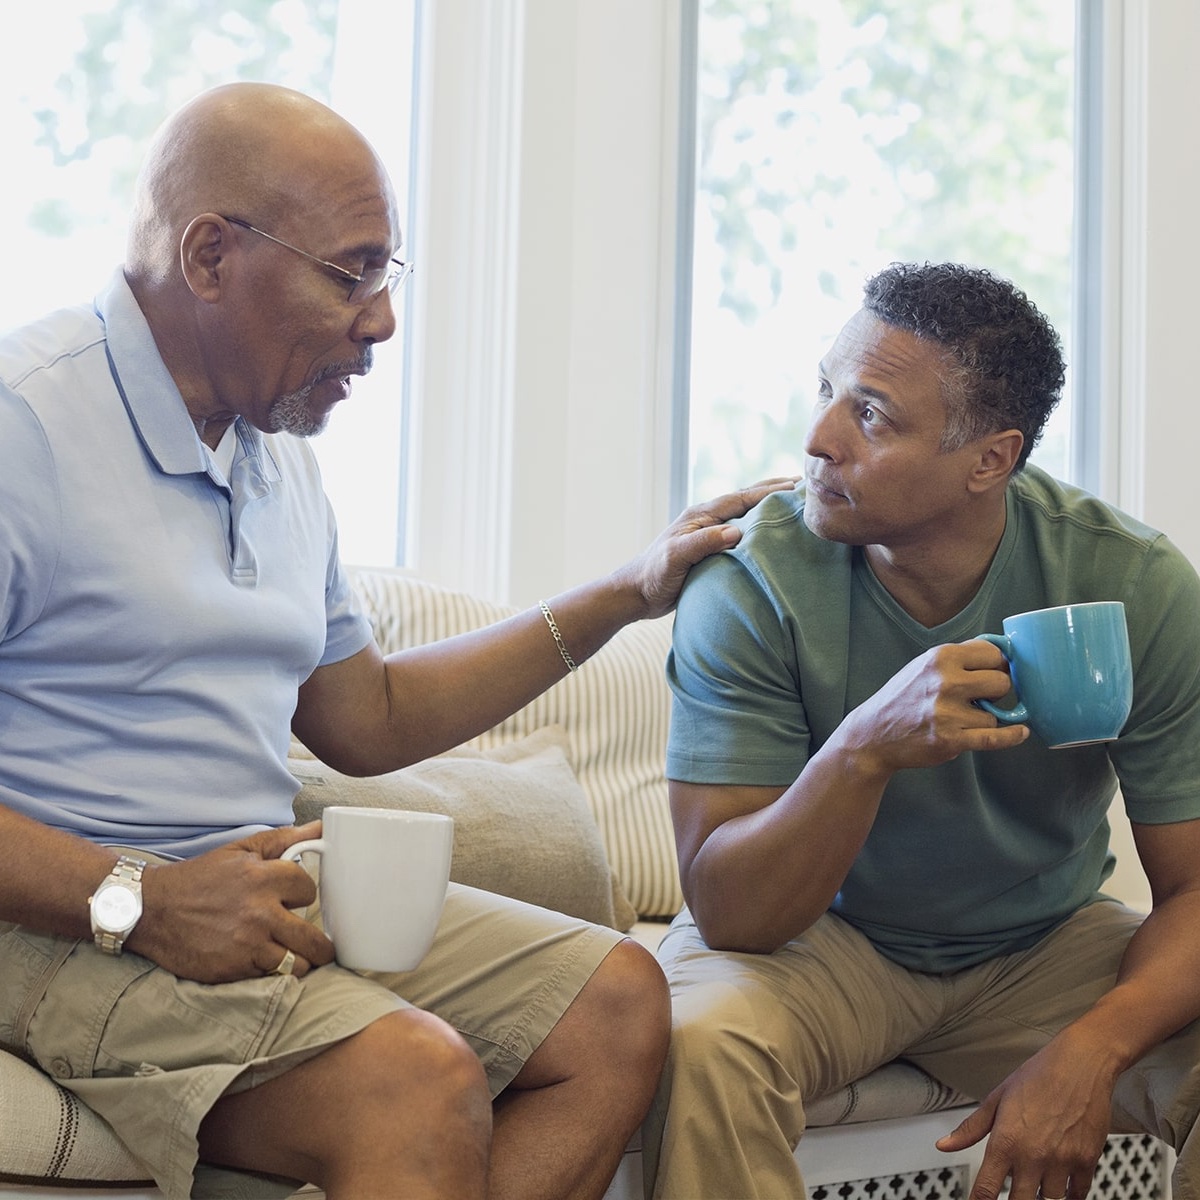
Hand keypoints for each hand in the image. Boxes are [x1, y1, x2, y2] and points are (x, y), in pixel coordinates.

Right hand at [129, 823, 334, 982]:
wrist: (151, 910)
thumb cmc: (199, 878)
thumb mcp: (240, 850)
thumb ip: (284, 839)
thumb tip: (322, 829)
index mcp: (262, 878)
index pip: (310, 890)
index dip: (304, 894)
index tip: (296, 898)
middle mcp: (258, 913)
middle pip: (313, 938)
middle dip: (320, 942)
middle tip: (318, 943)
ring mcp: (246, 945)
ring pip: (297, 964)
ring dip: (300, 960)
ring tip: (295, 955)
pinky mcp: (232, 970)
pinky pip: (269, 977)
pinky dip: (273, 972)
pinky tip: (267, 961)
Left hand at [617, 478, 797, 617]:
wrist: (637, 594)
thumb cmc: (654, 575)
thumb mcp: (676, 557)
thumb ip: (703, 543)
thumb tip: (736, 532)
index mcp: (700, 515)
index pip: (741, 498)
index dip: (769, 492)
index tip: (796, 485)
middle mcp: (706, 520)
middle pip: (746, 499)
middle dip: (773, 490)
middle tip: (803, 484)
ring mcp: (708, 534)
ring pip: (744, 514)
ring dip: (768, 507)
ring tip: (793, 502)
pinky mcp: (710, 551)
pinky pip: (741, 534)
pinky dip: (758, 528)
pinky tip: (772, 534)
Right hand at [838, 639, 1028, 779]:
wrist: (874, 733)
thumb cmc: (903, 697)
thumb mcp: (925, 665)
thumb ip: (960, 656)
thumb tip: (1002, 650)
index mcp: (941, 657)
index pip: (995, 654)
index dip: (998, 665)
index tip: (995, 673)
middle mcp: (946, 681)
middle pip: (1003, 682)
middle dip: (997, 692)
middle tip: (982, 698)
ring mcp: (948, 712)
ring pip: (996, 714)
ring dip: (985, 718)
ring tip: (962, 718)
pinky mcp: (951, 740)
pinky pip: (995, 737)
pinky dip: (1010, 736)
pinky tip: (1020, 732)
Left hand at [937, 1034, 1116, 1199]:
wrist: (1080, 1064)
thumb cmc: (1036, 1077)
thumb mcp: (996, 1099)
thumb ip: (970, 1129)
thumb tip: (944, 1145)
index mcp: (1006, 1141)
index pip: (986, 1189)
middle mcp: (1033, 1156)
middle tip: (1011, 1192)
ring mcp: (1062, 1161)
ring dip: (1041, 1198)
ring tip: (1035, 1186)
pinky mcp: (1087, 1162)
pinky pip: (1078, 1195)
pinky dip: (1069, 1196)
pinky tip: (1062, 1189)